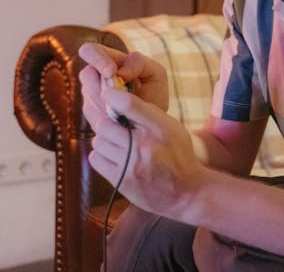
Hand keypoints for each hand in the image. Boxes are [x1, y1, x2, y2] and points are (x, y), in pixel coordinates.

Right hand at [78, 42, 170, 112]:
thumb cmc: (154, 93)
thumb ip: (141, 64)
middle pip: (86, 74)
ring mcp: (90, 95)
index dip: (97, 60)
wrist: (152, 122)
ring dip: (106, 104)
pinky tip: (121, 119)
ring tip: (125, 109)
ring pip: (88, 96)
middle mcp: (96, 76)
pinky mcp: (91, 114)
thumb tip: (120, 72)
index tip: (111, 73)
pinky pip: (92, 115)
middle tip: (116, 96)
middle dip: (100, 86)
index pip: (90, 50)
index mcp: (110, 60)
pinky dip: (107, 117)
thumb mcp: (156, 74)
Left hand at [86, 88, 207, 219]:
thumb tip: (116, 98)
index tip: (106, 91)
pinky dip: (101, 154)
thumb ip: (147, 112)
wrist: (186, 192)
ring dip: (104, 138)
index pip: (129, 104)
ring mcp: (130, 166)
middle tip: (111, 121)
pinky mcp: (120, 181)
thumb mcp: (171, 127)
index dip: (112, 94)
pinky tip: (113, 154)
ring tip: (116, 140)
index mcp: (158, 128)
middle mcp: (143, 146)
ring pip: (99, 141)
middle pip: (105, 124)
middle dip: (105, 120)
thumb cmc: (178, 154)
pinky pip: (96, 159)